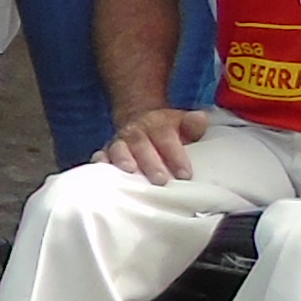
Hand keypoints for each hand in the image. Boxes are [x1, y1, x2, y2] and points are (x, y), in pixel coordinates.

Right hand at [99, 104, 213, 183]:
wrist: (140, 121)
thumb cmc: (166, 131)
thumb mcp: (181, 123)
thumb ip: (192, 125)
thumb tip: (200, 119)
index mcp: (157, 125)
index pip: (166, 138)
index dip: (175, 156)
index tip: (185, 175)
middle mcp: (136, 132)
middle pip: (142, 145)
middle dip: (151, 163)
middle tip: (161, 181)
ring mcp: (120, 142)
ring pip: (119, 149)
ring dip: (123, 160)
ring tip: (129, 172)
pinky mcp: (106, 152)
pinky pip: (101, 155)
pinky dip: (100, 163)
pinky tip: (101, 173)